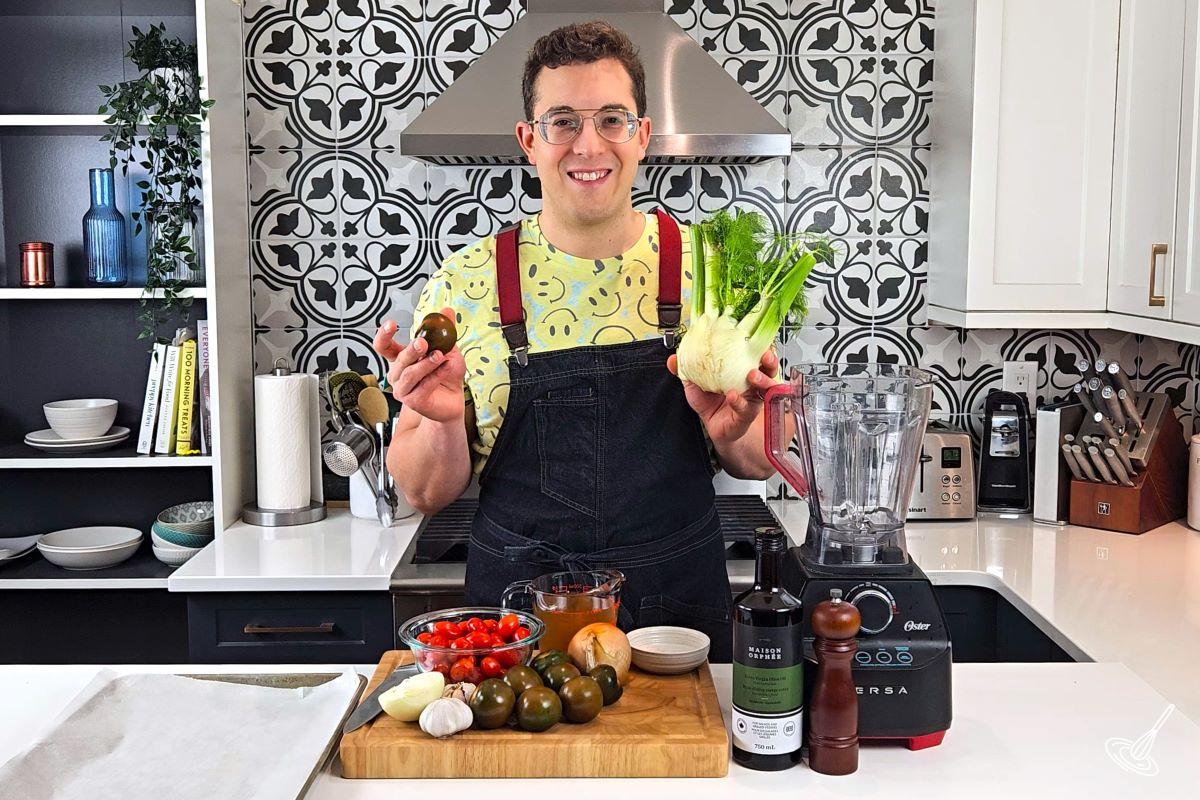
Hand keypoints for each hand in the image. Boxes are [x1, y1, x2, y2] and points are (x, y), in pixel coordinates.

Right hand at [373, 308, 466, 422]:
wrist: (453, 399)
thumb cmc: (446, 374)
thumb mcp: (448, 348)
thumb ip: (445, 330)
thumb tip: (447, 310)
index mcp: (400, 358)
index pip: (383, 346)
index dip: (383, 335)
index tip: (391, 324)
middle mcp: (398, 374)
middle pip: (399, 359)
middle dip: (411, 350)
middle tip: (423, 343)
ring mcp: (403, 389)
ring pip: (410, 374)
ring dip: (426, 364)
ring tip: (440, 356)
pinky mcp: (413, 401)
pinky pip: (423, 387)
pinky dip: (436, 376)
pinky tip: (446, 367)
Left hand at [667, 348, 778, 444]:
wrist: (712, 427)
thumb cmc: (710, 402)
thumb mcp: (695, 383)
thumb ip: (686, 370)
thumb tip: (673, 359)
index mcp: (743, 370)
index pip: (756, 354)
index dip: (761, 344)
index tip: (756, 336)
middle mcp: (753, 383)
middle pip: (770, 368)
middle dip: (770, 360)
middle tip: (763, 355)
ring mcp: (752, 399)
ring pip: (767, 388)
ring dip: (762, 379)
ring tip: (752, 375)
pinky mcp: (747, 414)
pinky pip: (747, 407)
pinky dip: (739, 401)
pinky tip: (732, 396)